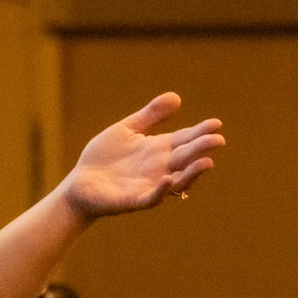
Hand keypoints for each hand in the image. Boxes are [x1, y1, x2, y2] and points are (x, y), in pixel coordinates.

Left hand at [60, 92, 224, 218]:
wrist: (80, 184)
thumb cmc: (105, 157)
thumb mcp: (126, 130)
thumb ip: (150, 116)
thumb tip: (177, 97)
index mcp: (159, 149)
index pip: (185, 139)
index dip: (200, 132)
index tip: (216, 123)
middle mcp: (160, 168)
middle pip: (185, 157)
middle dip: (201, 149)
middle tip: (217, 140)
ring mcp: (149, 185)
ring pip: (177, 181)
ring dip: (191, 173)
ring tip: (206, 162)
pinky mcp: (133, 200)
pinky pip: (151, 198)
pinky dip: (160, 190)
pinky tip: (167, 179)